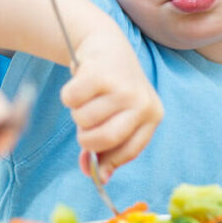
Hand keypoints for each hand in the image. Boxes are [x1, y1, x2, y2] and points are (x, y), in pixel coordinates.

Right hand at [60, 30, 162, 181]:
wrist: (106, 44)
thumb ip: (109, 149)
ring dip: (77, 112)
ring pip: (83, 119)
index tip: (92, 163)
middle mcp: (142, 102)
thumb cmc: (113, 89)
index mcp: (153, 115)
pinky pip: (71, 100)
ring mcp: (121, 87)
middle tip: (85, 125)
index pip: (128, 151)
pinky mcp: (99, 73)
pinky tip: (80, 83)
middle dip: (86, 138)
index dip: (107, 161)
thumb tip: (99, 178)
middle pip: (104, 139)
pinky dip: (68, 95)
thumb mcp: (119, 117)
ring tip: (87, 98)